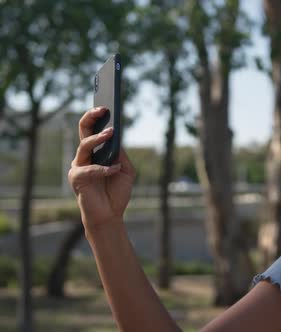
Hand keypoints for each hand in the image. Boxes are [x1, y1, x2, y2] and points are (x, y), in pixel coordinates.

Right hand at [68, 107, 135, 231]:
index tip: (107, 106)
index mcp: (95, 153)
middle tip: (103, 109)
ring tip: (111, 132)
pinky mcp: (77, 179)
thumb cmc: (117, 193)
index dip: (97, 117)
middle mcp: (84, 157)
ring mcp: (78, 167)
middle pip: (83, 132)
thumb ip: (121, 155)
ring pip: (84, 146)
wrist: (110, 215)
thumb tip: (117, 138)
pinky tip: (114, 169)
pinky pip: (89, 169)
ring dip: (98, 139)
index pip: (92, 130)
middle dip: (91, 118)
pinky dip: (103, 169)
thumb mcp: (125, 170)